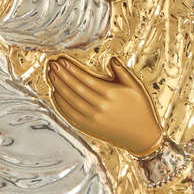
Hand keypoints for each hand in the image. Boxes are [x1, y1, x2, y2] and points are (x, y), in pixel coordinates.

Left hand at [46, 55, 162, 155]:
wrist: (142, 135)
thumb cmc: (140, 108)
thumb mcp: (135, 87)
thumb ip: (122, 71)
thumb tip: (111, 58)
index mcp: (112, 94)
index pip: (86, 79)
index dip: (72, 70)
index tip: (62, 61)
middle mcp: (101, 106)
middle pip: (76, 88)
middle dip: (62, 75)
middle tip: (52, 65)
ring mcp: (94, 118)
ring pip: (71, 100)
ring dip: (59, 87)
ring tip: (51, 75)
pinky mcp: (90, 127)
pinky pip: (71, 114)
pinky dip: (61, 104)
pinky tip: (56, 93)